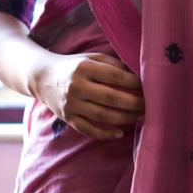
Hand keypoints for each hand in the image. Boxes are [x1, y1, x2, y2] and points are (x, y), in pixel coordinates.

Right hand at [30, 51, 144, 139]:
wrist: (42, 77)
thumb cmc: (74, 66)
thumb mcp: (91, 58)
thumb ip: (114, 65)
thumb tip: (138, 77)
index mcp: (84, 67)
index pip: (115, 77)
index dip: (134, 83)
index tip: (147, 87)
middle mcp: (76, 86)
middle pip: (111, 98)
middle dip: (134, 104)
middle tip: (149, 106)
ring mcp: (71, 104)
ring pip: (103, 116)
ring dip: (125, 119)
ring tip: (140, 118)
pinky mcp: (67, 118)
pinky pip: (88, 130)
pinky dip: (105, 134)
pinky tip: (120, 132)